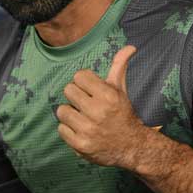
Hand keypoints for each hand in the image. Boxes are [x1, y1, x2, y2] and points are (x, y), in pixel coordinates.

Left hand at [56, 45, 148, 168]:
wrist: (132, 146)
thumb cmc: (122, 113)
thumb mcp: (121, 89)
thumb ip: (120, 66)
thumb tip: (130, 46)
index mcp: (107, 96)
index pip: (79, 76)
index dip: (84, 82)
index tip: (91, 90)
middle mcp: (97, 112)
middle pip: (68, 90)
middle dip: (76, 96)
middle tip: (86, 104)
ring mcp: (88, 130)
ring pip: (61, 110)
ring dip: (70, 113)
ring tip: (82, 117)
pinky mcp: (80, 145)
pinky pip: (61, 129)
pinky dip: (68, 130)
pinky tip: (80, 130)